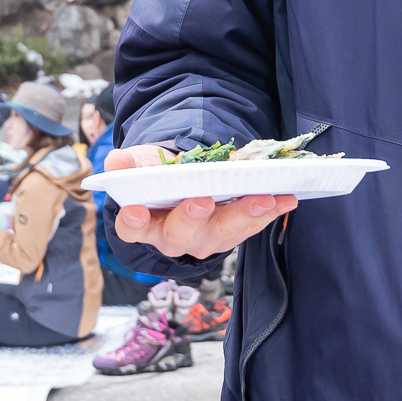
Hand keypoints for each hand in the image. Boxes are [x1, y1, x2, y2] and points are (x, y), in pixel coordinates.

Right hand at [105, 143, 294, 257]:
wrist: (183, 183)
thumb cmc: (157, 177)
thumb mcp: (141, 163)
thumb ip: (130, 164)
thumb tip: (117, 162)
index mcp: (144, 222)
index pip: (132, 228)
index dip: (133, 222)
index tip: (134, 210)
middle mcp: (173, 237)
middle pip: (180, 234)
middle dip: (192, 217)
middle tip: (202, 201)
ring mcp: (205, 238)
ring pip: (222, 234)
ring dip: (243, 215)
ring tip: (262, 199)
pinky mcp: (232, 233)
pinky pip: (251, 226)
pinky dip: (268, 212)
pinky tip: (284, 198)